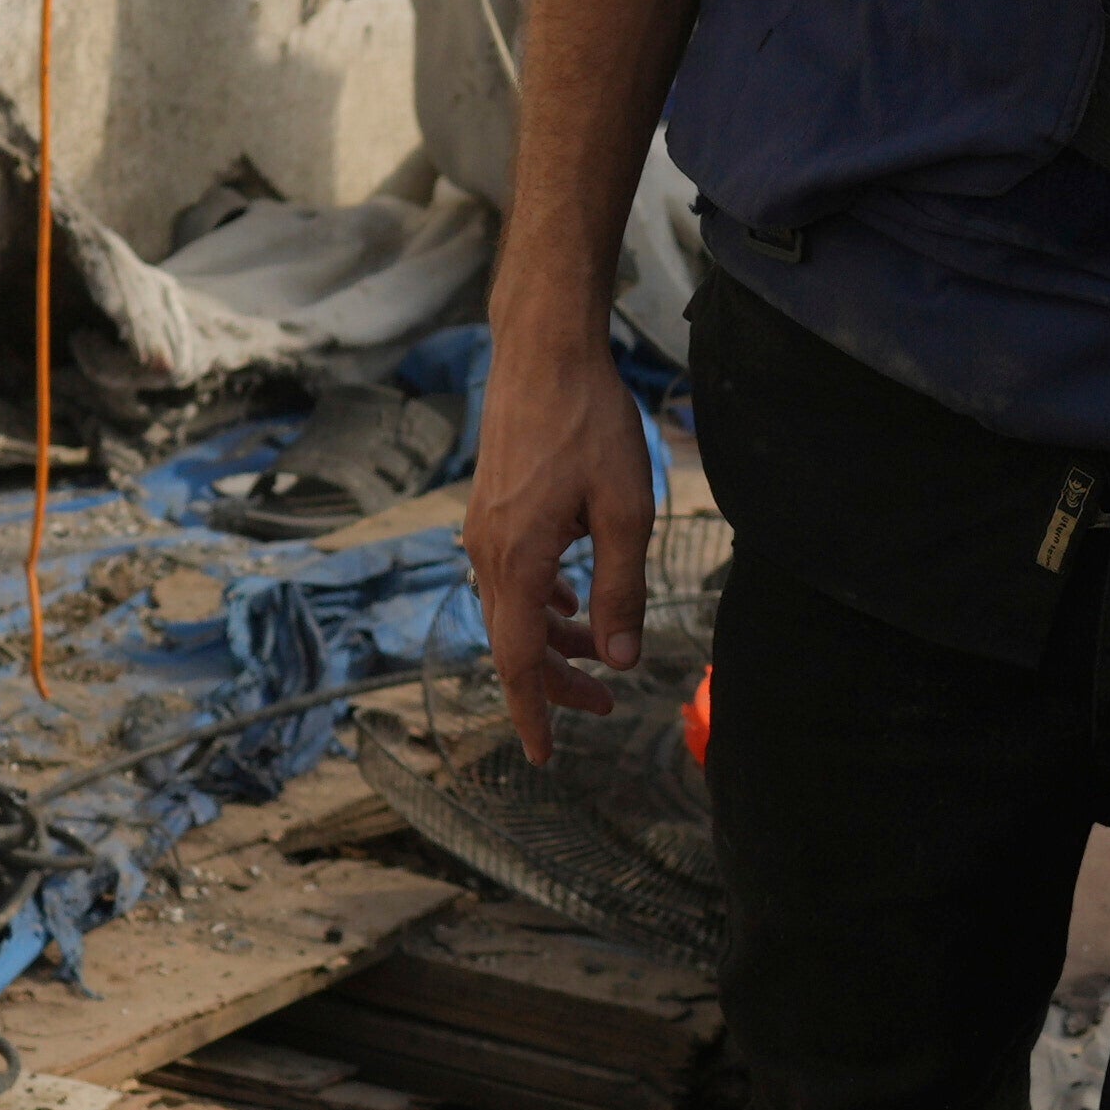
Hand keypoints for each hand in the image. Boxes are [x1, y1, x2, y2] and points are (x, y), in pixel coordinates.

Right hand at [460, 328, 661, 759]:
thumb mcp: (624, 513)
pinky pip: (511, 576)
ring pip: (514, 609)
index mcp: (518, 562)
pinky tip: (572, 600)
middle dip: (557, 682)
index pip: (516, 663)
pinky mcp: (492, 508)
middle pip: (515, 644)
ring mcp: (485, 529)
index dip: (533, 714)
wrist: (544, 351)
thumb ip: (621, 592)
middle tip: (606, 704)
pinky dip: (542, 601)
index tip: (543, 757)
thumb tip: (621, 661)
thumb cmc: (589, 423)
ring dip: (554, 640)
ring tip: (602, 652)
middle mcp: (489, 552)